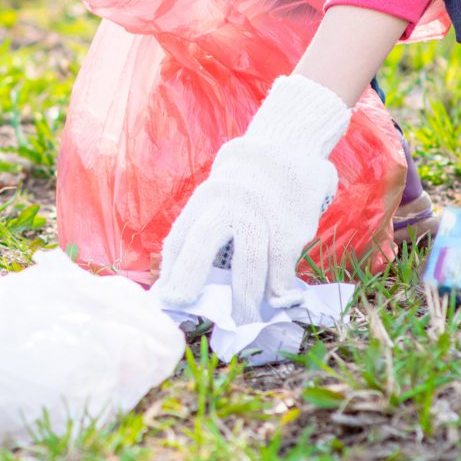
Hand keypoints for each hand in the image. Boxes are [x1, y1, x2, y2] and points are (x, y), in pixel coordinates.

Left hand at [151, 76, 351, 309]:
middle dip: (190, 276)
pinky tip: (276, 300)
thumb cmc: (250, 177)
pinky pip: (281, 266)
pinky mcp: (290, 225)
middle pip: (204, 241)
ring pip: (248, 262)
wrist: (294, 142)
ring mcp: (261, 213)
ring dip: (244, 297)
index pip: (181, 235)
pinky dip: (278, 288)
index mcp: (207, 197)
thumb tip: (183, 270)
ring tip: (243, 319)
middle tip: (184, 306)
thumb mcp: (222, 189)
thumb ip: (208, 221)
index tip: (167, 297)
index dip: (171, 269)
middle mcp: (229, 202)